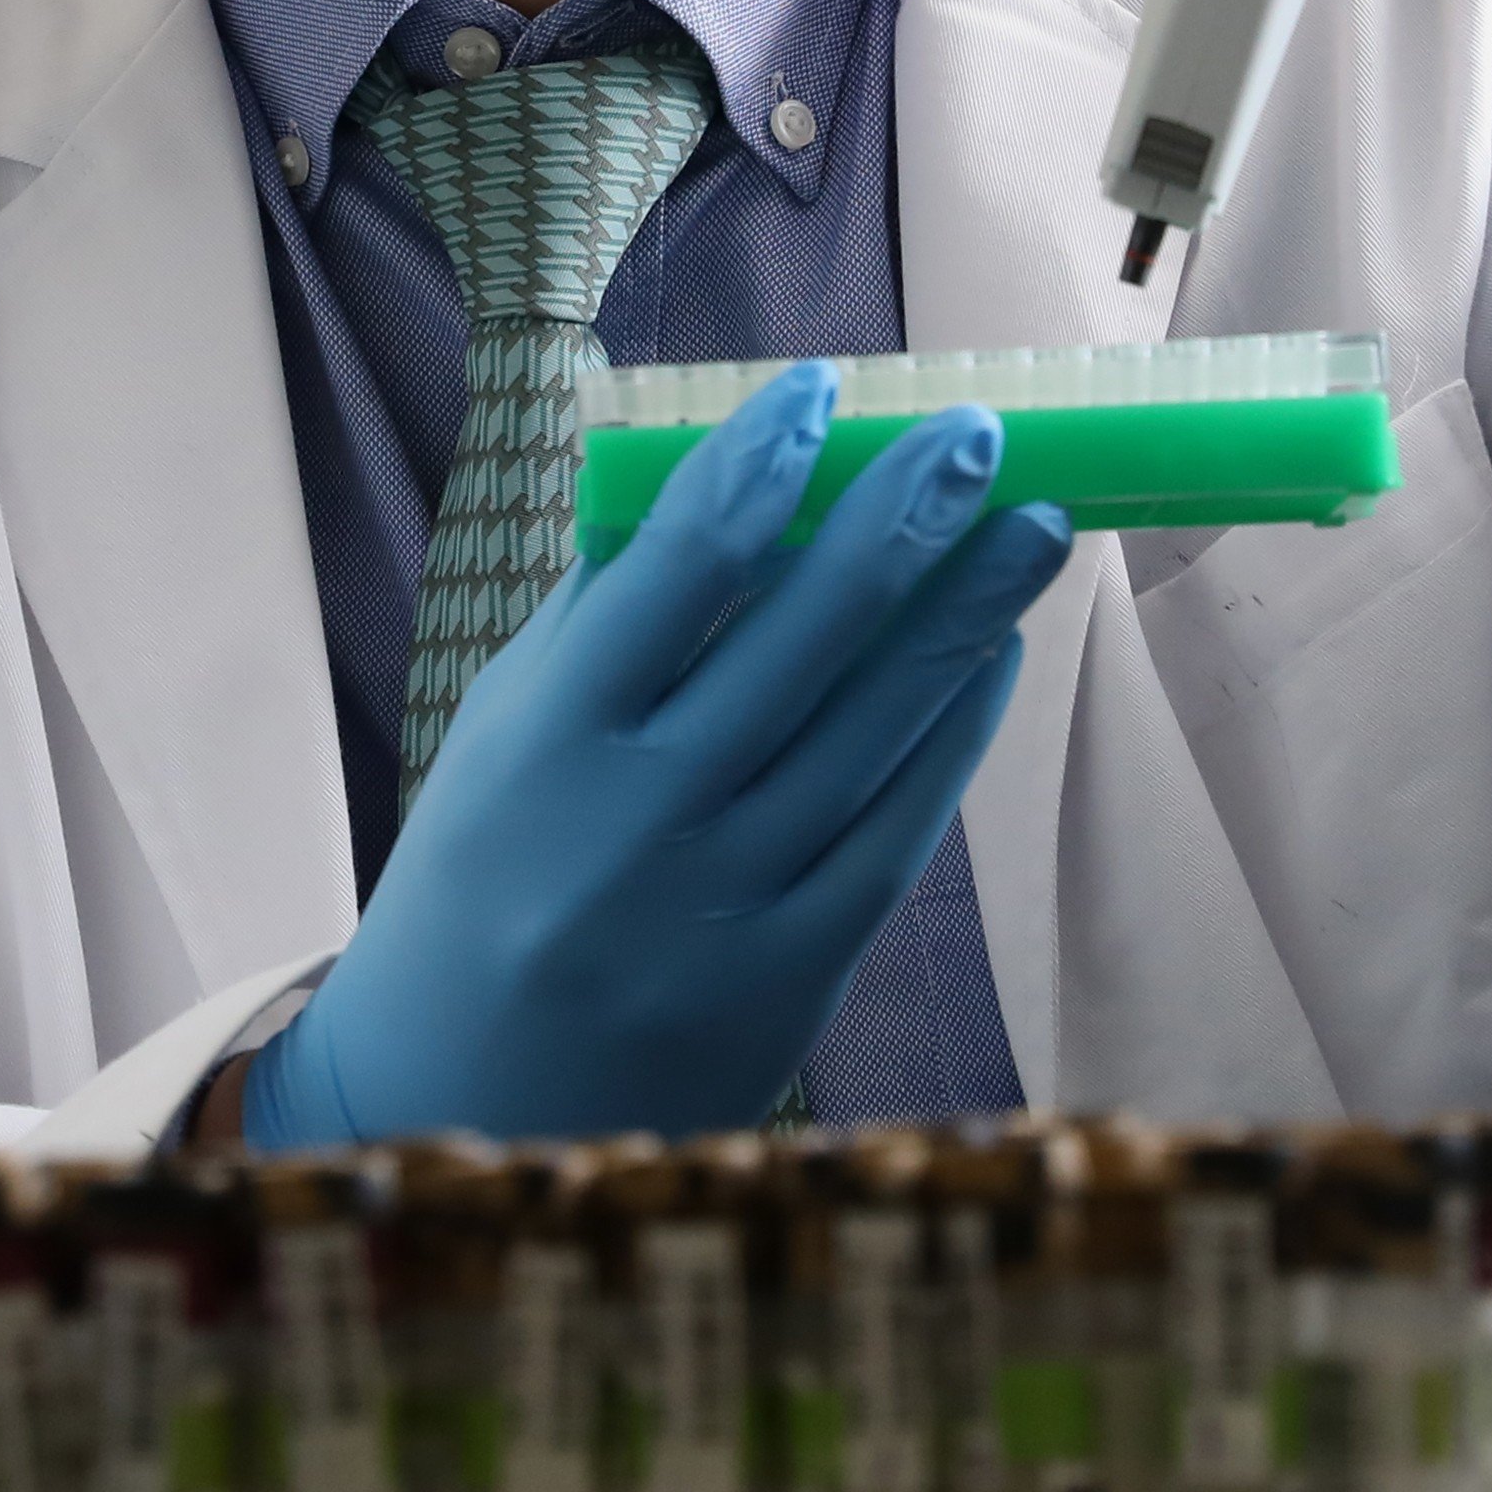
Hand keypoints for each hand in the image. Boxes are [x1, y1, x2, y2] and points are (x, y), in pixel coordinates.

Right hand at [242, 364, 1068, 1148]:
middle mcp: (637, 821)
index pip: (673, 571)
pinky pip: (897, 832)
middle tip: (977, 431)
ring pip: (873, 730)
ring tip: (1031, 521)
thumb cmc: (482, 883)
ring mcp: (723, 908)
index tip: (824, 385)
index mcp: (544, 743)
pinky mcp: (792, 981)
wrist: (460, 1106)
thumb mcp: (502, 737)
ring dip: (968, 612)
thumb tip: (709, 468)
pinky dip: (953, 731)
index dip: (759, 464)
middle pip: (805, 639)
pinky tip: (993, 653)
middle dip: (904, 518)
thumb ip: (599, 612)